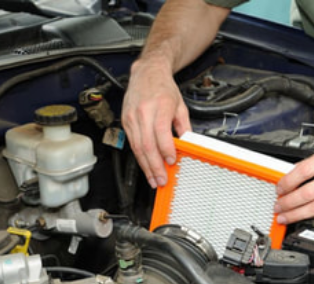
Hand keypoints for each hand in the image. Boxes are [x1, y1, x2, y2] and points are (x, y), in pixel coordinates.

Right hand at [122, 58, 190, 188]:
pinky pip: (132, 143)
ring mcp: (131, 117)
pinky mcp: (125, 121)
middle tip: (161, 180)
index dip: (166, 149)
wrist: (146, 72)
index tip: (172, 161)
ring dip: (146, 166)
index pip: (160, 132)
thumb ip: (184, 126)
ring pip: (137, 147)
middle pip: (146, 144)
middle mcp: (143, 111)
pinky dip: (140, 157)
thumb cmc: (163, 88)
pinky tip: (146, 166)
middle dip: (154, 166)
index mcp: (160, 105)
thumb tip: (187, 145)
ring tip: (153, 179)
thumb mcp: (180, 105)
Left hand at [274, 136, 313, 223]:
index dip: (286, 182)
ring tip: (284, 217)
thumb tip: (290, 176)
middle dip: (288, 202)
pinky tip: (302, 216)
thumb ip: (312, 163)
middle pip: (307, 193)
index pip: (302, 172)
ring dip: (296, 214)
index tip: (278, 188)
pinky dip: (312, 214)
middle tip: (278, 206)